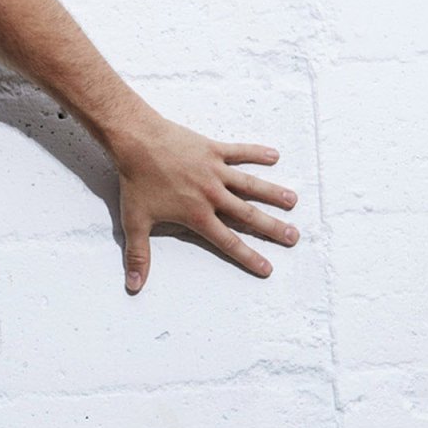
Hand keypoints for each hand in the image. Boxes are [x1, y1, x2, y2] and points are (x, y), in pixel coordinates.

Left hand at [113, 114, 299, 293]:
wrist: (136, 141)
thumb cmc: (135, 181)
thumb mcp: (135, 222)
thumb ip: (138, 256)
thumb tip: (134, 286)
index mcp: (197, 214)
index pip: (228, 242)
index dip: (248, 256)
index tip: (268, 268)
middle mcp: (212, 194)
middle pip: (248, 215)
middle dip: (271, 228)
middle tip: (293, 237)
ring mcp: (214, 171)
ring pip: (250, 184)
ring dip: (272, 193)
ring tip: (293, 200)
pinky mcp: (212, 149)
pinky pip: (239, 152)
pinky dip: (257, 152)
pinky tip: (274, 156)